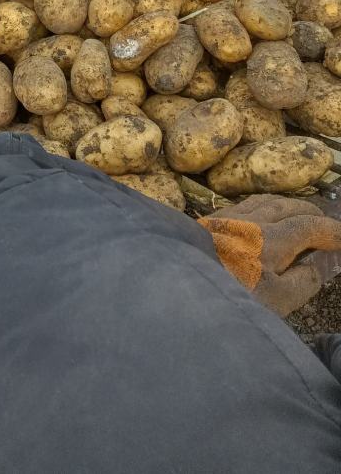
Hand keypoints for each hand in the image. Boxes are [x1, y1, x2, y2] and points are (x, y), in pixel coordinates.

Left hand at [199, 195, 340, 315]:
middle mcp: (250, 220)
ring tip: (299, 214)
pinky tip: (262, 216)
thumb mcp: (278, 300)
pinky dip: (264, 206)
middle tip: (324, 224)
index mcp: (271, 239)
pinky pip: (244, 205)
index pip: (310, 225)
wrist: (176, 287)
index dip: (332, 230)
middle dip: (311, 212)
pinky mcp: (210, 221)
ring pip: (265, 201)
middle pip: (288, 206)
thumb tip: (323, 261)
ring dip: (287, 205)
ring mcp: (228, 218)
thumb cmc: (232, 296)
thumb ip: (305, 279)